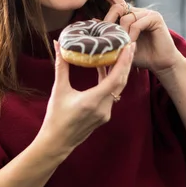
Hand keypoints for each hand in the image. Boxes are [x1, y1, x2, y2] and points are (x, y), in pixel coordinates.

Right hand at [39, 39, 135, 153]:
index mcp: (93, 100)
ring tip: (121, 54)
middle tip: (130, 44)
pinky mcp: (104, 116)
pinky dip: (111, 81)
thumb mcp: (59, 90)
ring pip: (118, 89)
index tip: (128, 46)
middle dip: (127, 63)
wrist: (57, 142)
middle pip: (121, 82)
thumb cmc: (56, 117)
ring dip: (120, 72)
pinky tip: (106, 70)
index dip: (123, 61)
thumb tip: (57, 45)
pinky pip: (112, 95)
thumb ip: (61, 66)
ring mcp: (106, 113)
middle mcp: (104, 107)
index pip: (115, 78)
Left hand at [93, 0, 181, 74]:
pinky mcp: (155, 18)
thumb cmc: (141, 55)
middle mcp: (138, 12)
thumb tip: (94, 21)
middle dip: (109, 21)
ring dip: (122, 33)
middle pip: (117, 7)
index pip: (115, 0)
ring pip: (126, 17)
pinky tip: (132, 43)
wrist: (160, 63)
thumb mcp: (121, 45)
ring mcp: (147, 13)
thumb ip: (110, 33)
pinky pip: (137, 23)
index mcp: (130, 15)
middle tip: (107, 35)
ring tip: (124, 44)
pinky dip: (132, 34)